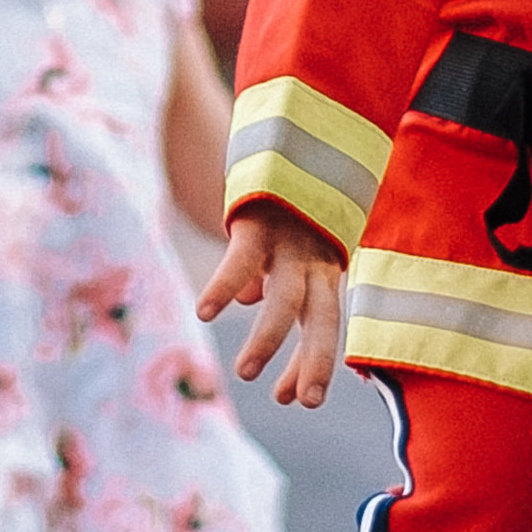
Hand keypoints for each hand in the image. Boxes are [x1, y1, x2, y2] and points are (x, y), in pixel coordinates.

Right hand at [199, 207, 344, 406]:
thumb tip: (248, 301)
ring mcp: (290, 239)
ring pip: (286, 297)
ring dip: (269, 338)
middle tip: (306, 402)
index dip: (314, 362)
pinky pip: (244, 259)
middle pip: (322, 316)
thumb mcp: (284, 237)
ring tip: (247, 373)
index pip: (324, 324)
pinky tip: (206, 312)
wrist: (292, 128)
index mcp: (325, 266)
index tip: (297, 400)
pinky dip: (225, 286)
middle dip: (316, 360)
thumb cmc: (283, 192)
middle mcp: (315, 256)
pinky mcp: (261, 218)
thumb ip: (270, 272)